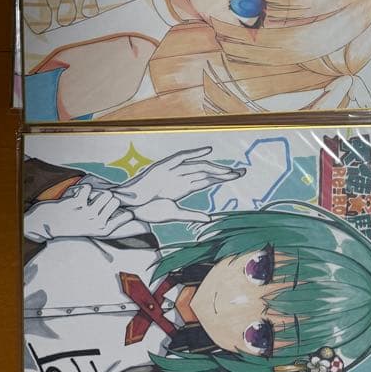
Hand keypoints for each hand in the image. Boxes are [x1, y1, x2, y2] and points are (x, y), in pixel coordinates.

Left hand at [26, 183, 133, 240]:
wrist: (48, 224)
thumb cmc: (74, 224)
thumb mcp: (93, 228)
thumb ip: (109, 218)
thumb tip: (129, 206)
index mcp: (103, 231)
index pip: (127, 216)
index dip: (127, 211)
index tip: (125, 211)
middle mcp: (96, 224)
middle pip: (115, 200)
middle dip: (107, 199)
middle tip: (96, 204)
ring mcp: (86, 214)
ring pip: (105, 193)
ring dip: (96, 194)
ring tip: (86, 201)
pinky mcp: (77, 204)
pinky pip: (88, 188)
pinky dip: (81, 189)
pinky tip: (75, 198)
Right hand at [113, 147, 242, 223]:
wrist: (128, 205)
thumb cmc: (148, 209)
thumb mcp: (173, 213)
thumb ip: (191, 214)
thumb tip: (210, 219)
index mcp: (184, 187)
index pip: (208, 179)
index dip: (222, 177)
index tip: (238, 175)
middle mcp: (181, 176)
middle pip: (207, 172)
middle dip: (224, 171)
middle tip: (242, 172)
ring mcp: (173, 171)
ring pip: (197, 166)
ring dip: (213, 167)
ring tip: (228, 171)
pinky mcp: (163, 166)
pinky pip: (180, 157)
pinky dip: (193, 154)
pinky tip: (207, 152)